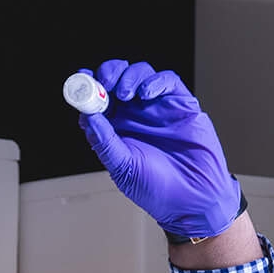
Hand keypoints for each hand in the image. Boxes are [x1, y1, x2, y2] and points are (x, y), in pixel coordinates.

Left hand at [77, 59, 241, 241]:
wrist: (192, 199)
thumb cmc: (157, 188)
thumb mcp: (122, 168)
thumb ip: (105, 142)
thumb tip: (88, 117)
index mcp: (116, 129)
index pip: (97, 100)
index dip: (87, 87)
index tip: (81, 80)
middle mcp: (135, 115)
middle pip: (117, 80)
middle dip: (108, 73)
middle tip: (103, 82)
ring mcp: (157, 107)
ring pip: (140, 74)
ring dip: (129, 76)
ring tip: (124, 94)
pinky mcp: (181, 104)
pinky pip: (168, 81)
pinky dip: (155, 81)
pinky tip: (146, 94)